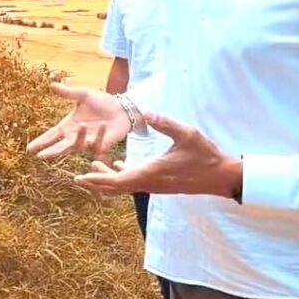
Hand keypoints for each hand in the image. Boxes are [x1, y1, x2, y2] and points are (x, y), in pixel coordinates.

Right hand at [26, 83, 129, 159]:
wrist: (122, 108)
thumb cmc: (102, 102)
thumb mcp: (83, 94)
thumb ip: (68, 92)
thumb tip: (51, 85)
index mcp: (69, 125)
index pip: (52, 135)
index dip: (41, 142)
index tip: (29, 149)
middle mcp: (76, 136)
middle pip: (60, 147)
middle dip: (51, 151)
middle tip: (41, 156)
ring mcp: (88, 142)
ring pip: (78, 145)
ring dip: (80, 136)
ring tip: (82, 124)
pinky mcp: (101, 145)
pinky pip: (97, 142)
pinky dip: (100, 134)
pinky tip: (104, 125)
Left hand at [73, 113, 241, 198]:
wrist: (221, 176)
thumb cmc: (205, 156)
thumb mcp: (187, 134)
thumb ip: (166, 123)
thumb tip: (147, 111)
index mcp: (151, 173)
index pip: (118, 181)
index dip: (98, 180)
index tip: (80, 178)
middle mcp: (150, 183)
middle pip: (116, 187)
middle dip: (96, 181)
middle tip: (77, 176)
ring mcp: (155, 185)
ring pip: (125, 186)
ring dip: (108, 179)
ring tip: (92, 166)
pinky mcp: (160, 183)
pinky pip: (135, 182)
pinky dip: (122, 176)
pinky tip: (117, 164)